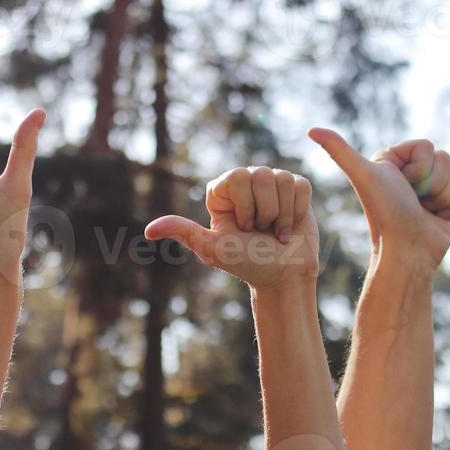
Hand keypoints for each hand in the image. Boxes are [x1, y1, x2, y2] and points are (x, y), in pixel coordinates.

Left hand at [145, 166, 318, 291]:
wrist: (282, 275)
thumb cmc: (247, 262)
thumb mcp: (212, 248)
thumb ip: (183, 231)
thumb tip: (148, 232)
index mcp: (223, 191)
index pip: (238, 176)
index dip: (245, 205)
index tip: (243, 227)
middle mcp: (247, 181)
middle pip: (262, 174)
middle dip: (264, 211)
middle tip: (259, 230)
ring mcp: (272, 184)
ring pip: (282, 179)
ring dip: (281, 214)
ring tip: (274, 229)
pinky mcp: (296, 189)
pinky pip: (300, 185)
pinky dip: (297, 211)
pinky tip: (289, 227)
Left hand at [308, 128, 449, 270]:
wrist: (405, 250)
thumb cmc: (384, 213)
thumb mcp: (362, 175)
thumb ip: (338, 150)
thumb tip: (311, 129)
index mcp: (395, 158)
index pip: (427, 146)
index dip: (420, 167)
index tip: (402, 184)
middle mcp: (413, 171)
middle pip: (446, 159)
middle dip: (433, 184)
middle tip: (413, 200)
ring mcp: (432, 187)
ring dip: (443, 197)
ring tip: (423, 211)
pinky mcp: (448, 203)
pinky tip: (436, 218)